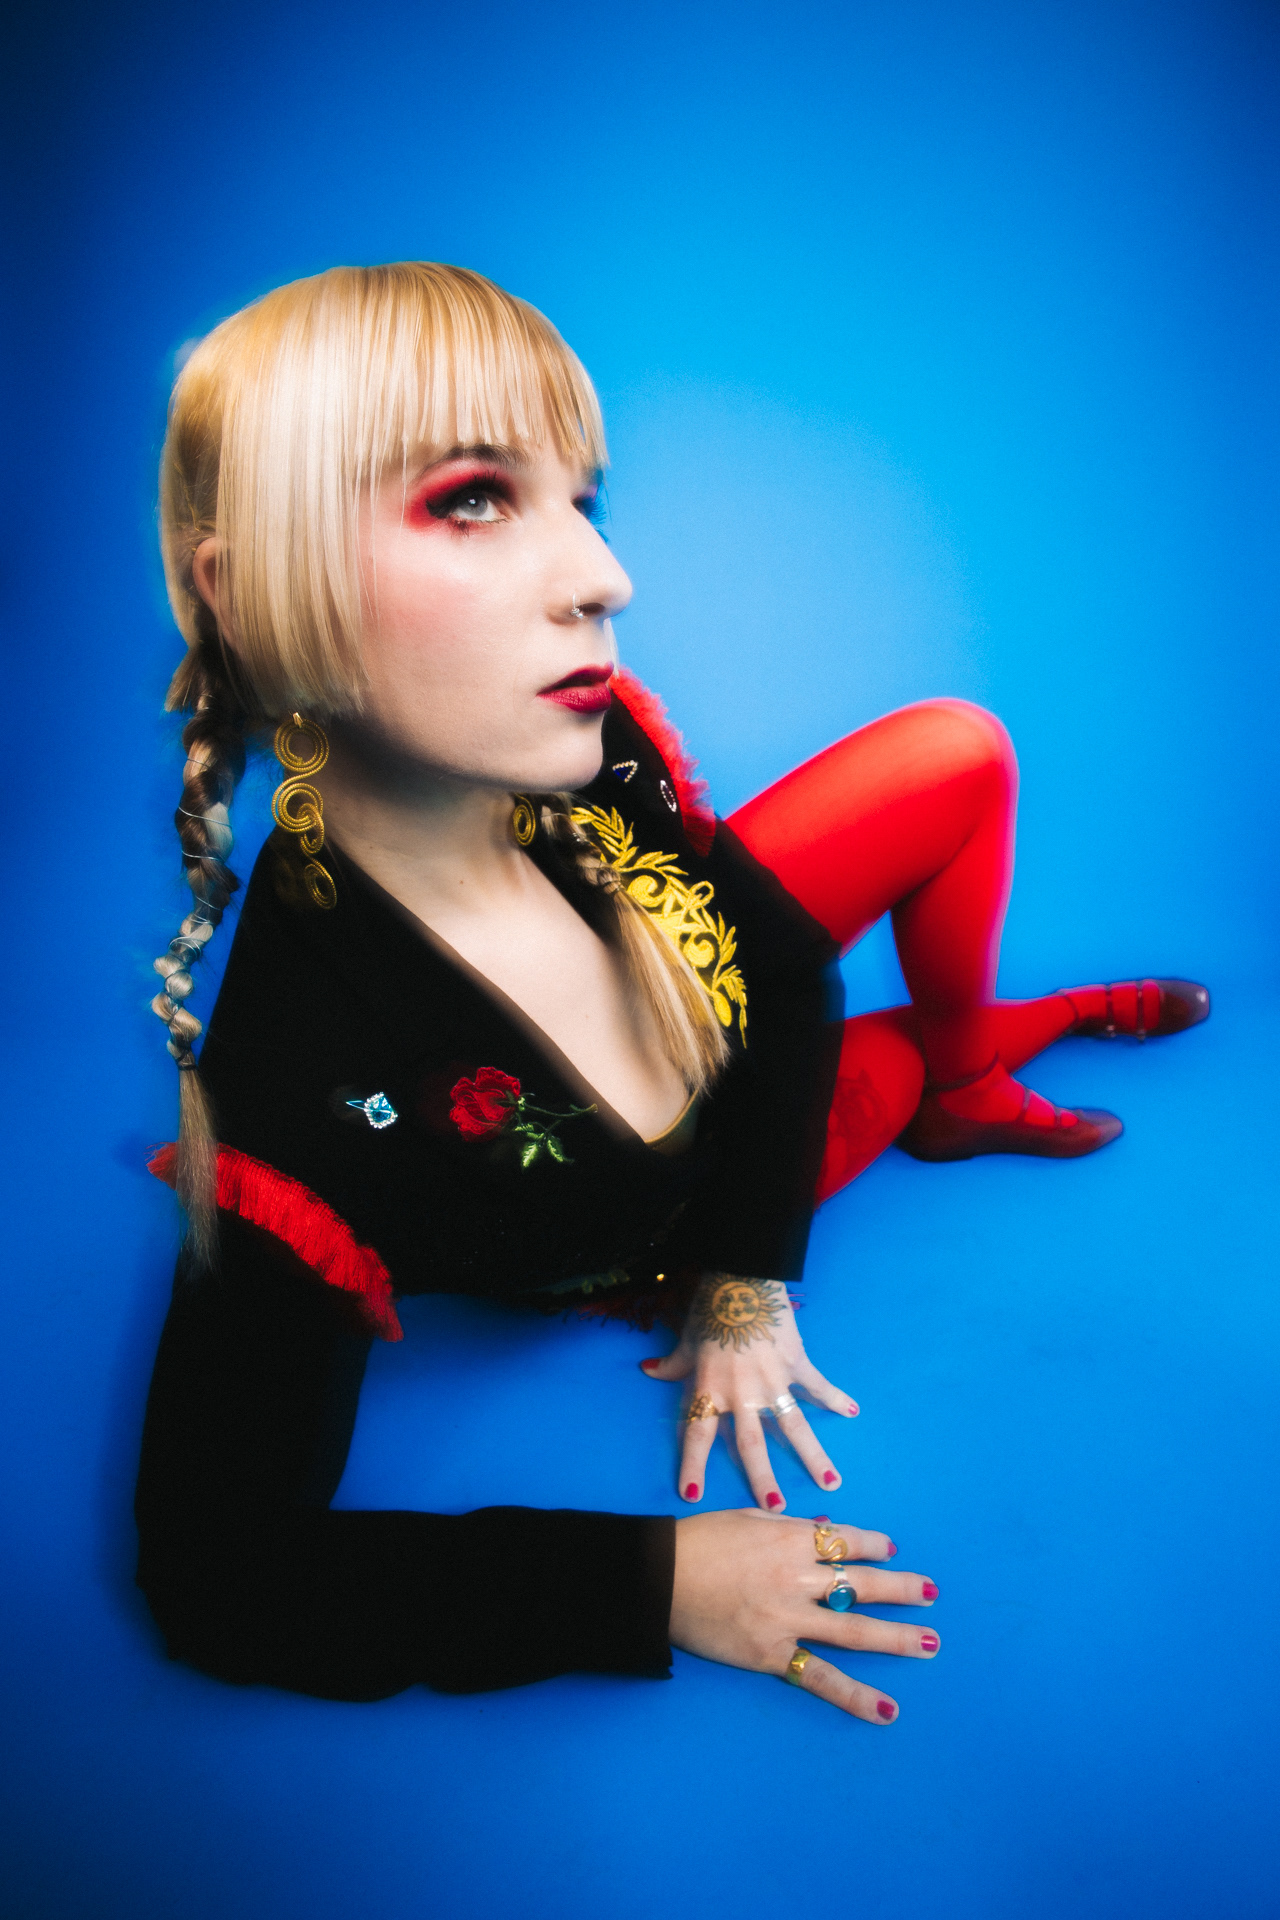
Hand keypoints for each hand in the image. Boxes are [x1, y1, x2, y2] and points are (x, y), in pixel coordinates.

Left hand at [640, 1274, 857, 1508]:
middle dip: (763, 1477)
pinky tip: (852, 1411)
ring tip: (831, 1482)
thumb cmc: (709, 1309)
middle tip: (777, 1509)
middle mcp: (741, 1392)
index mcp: (710, 1388)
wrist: (740, 1277)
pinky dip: (835, 1397)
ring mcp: (772, 1379)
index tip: (692, 1494)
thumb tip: (648, 1369)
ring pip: (793, 1425)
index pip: (697, 1434)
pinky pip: (817, 1385)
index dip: (693, 1464)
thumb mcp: (686, 1339)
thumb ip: (672, 1363)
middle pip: (751, 1443)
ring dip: (812, 1455)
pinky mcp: (795, 1361)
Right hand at [670, 1507, 938, 1723]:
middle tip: (930, 1593)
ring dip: (898, 1637)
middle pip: (862, 1583)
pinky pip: (821, 1677)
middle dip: (901, 1587)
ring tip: (932, 1643)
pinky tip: (887, 1709)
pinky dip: (855, 1696)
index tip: (890, 1549)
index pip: (846, 1541)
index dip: (873, 1544)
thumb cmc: (698, 1541)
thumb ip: (788, 1525)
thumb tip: (824, 1529)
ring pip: (855, 1628)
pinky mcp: (772, 1654)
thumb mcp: (746, 1517)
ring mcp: (789, 1619)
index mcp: (791, 1539)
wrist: (658, 1578)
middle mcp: (799, 1578)